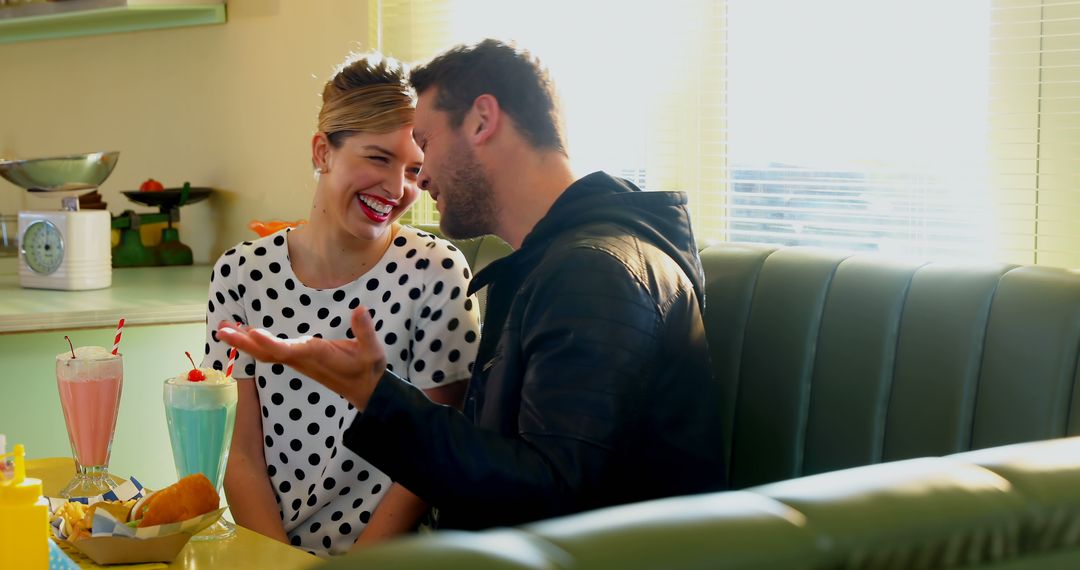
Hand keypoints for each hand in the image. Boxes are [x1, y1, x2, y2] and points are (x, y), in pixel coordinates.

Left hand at [216, 307, 386, 410]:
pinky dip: (253, 342)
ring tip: (224, 326)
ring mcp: (298, 361)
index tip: (253, 334)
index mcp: (318, 356)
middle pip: (267, 353)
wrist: (365, 390)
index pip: (291, 351)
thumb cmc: (368, 369)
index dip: (272, 344)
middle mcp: (302, 360)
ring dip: (243, 341)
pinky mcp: (297, 360)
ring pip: (265, 353)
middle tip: (222, 329)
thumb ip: (366, 332)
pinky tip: (243, 333)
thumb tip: (359, 310)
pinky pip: (269, 352)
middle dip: (244, 342)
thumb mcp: (373, 351)